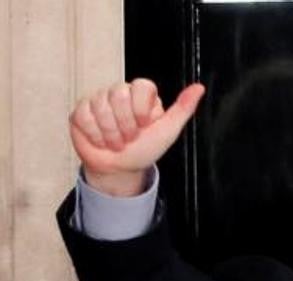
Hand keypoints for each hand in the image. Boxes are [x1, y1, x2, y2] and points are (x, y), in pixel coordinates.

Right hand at [69, 79, 204, 195]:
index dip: (142, 109)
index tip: (145, 125)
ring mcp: (97, 100)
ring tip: (117, 141)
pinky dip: (95, 135)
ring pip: (100, 106)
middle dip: (126, 124)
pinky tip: (101, 140)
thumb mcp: (169, 130)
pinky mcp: (80, 112)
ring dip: (111, 133)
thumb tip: (199, 88)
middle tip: (130, 137)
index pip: (141, 86)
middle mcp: (119, 93)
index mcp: (141, 95)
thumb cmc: (145, 149)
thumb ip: (183, 109)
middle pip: (119, 95)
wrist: (121, 169)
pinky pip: (84, 116)